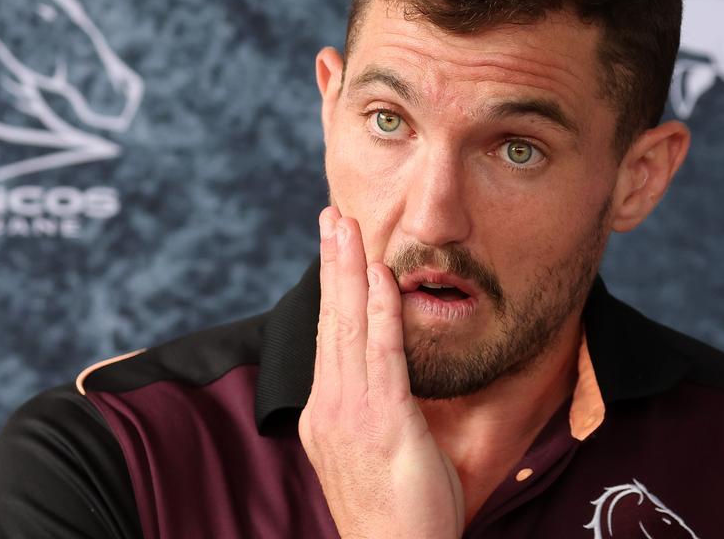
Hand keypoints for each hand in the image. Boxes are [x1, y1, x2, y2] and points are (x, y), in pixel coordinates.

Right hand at [299, 207, 464, 538]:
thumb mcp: (378, 453)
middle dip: (332, 263)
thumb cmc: (396, 515)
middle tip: (332, 214)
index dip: (332, 289)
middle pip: (331, 319)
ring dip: (349, 270)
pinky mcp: (383, 421)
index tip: (334, 248)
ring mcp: (352, 413)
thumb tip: (390, 376)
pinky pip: (383, 353)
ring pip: (349, 325)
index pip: (329, 337)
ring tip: (346, 225)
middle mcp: (330, 407)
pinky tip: (382, 274)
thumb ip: (378, 409)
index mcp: (326, 414)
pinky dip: (381, 309)